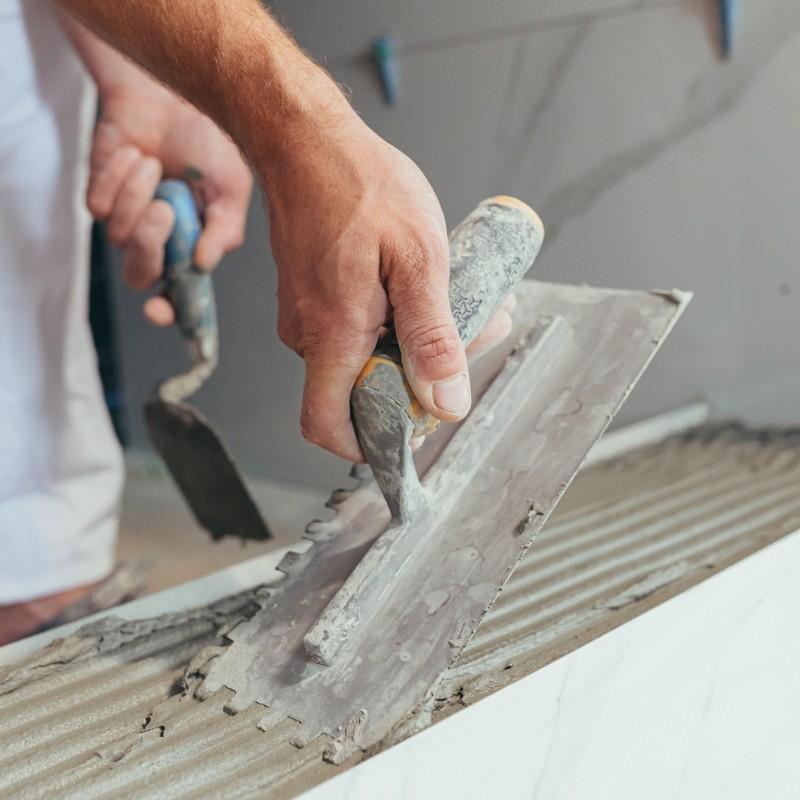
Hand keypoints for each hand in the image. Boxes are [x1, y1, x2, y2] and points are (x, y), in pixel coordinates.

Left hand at [87, 78, 252, 324]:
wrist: (170, 98)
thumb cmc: (208, 144)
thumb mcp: (232, 190)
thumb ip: (225, 231)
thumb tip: (203, 266)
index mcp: (193, 251)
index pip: (178, 298)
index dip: (167, 312)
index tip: (159, 310)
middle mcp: (159, 244)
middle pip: (140, 275)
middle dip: (148, 246)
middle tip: (165, 211)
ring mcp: (126, 223)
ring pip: (118, 237)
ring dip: (138, 196)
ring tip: (156, 166)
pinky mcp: (99, 198)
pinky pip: (99, 207)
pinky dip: (120, 178)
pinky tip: (137, 157)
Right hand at [263, 110, 513, 461]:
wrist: (307, 141)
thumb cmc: (359, 185)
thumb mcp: (419, 259)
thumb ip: (433, 337)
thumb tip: (446, 401)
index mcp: (333, 334)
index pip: (328, 425)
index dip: (368, 444)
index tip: (413, 434)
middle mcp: (311, 335)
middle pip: (363, 393)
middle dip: (424, 379)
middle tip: (478, 335)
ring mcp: (309, 317)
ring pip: (366, 358)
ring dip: (418, 344)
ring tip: (468, 301)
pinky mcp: (316, 299)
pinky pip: (358, 330)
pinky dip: (399, 321)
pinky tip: (431, 288)